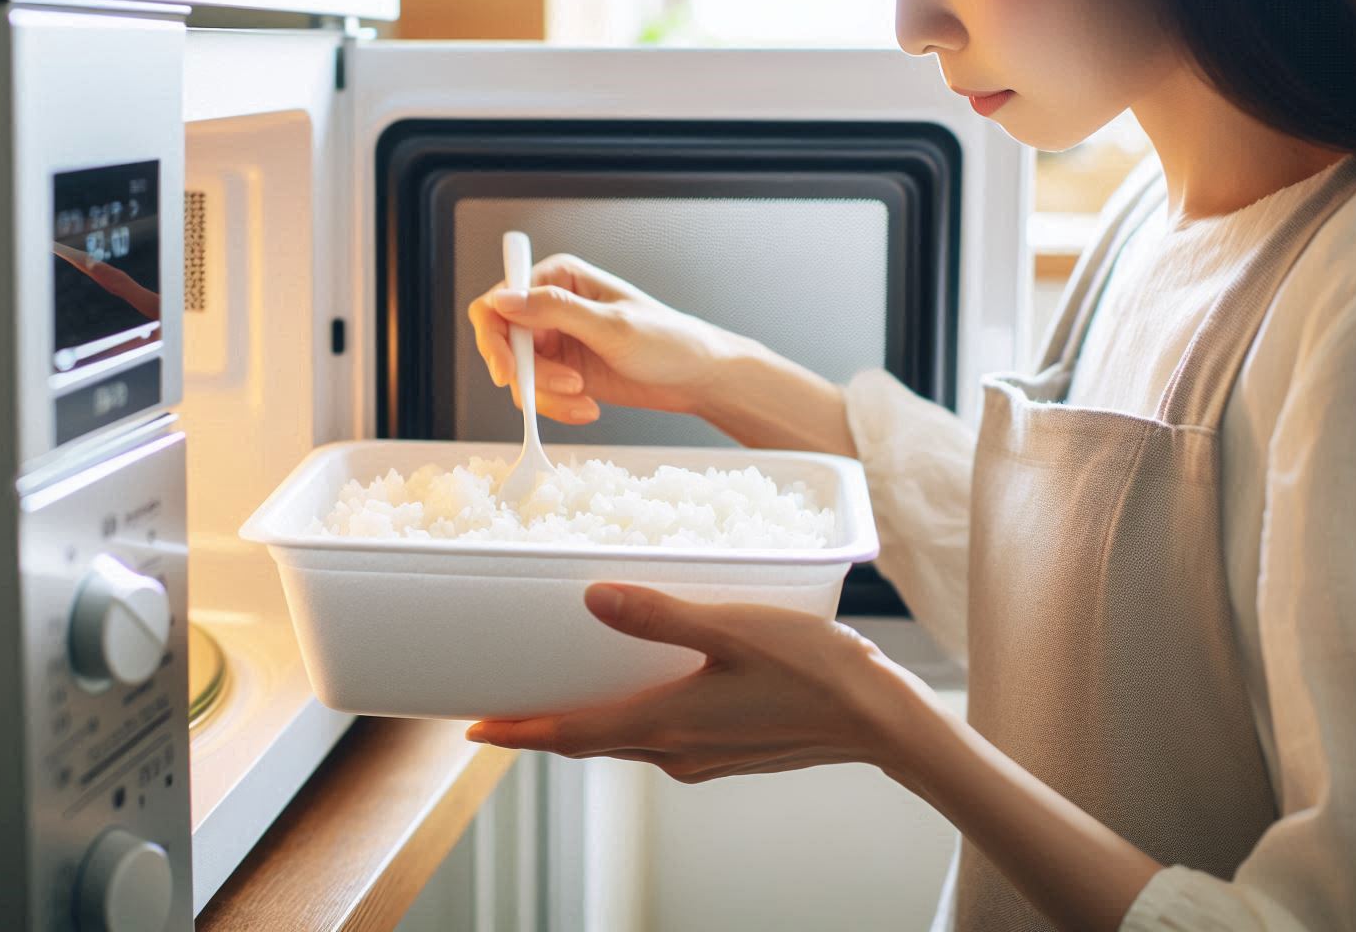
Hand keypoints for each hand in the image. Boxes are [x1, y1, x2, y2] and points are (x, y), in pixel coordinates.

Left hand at [464, 583, 912, 782]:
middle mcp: (676, 751)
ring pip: (626, 743)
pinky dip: (631, 722)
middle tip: (505, 710)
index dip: (519, 733)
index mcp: (665, 723)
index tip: (475, 730)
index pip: (571, 735)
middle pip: (590, 744)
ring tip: (560, 698)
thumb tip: (593, 599)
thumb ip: (661, 614)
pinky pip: (660, 740)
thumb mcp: (733, 627)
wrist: (880, 720)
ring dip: (588, 727)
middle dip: (544, 729)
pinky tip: (640, 693)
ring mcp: (703, 757)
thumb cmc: (814, 669)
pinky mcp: (728, 754)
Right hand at [466, 254, 744, 424]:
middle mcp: (549, 306)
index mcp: (558, 277)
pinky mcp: (561, 372)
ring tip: (586, 399)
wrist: (695, 377)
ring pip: (520, 375)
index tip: (509, 371)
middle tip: (565, 388)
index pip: (499, 302)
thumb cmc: (667, 340)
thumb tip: (503, 299)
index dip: (494, 337)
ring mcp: (554, 341)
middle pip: (503, 343)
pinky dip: (557, 407)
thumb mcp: (611, 325)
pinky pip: (538, 395)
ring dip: (549, 395)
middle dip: (530, 374)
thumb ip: (555, 310)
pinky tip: (589, 408)